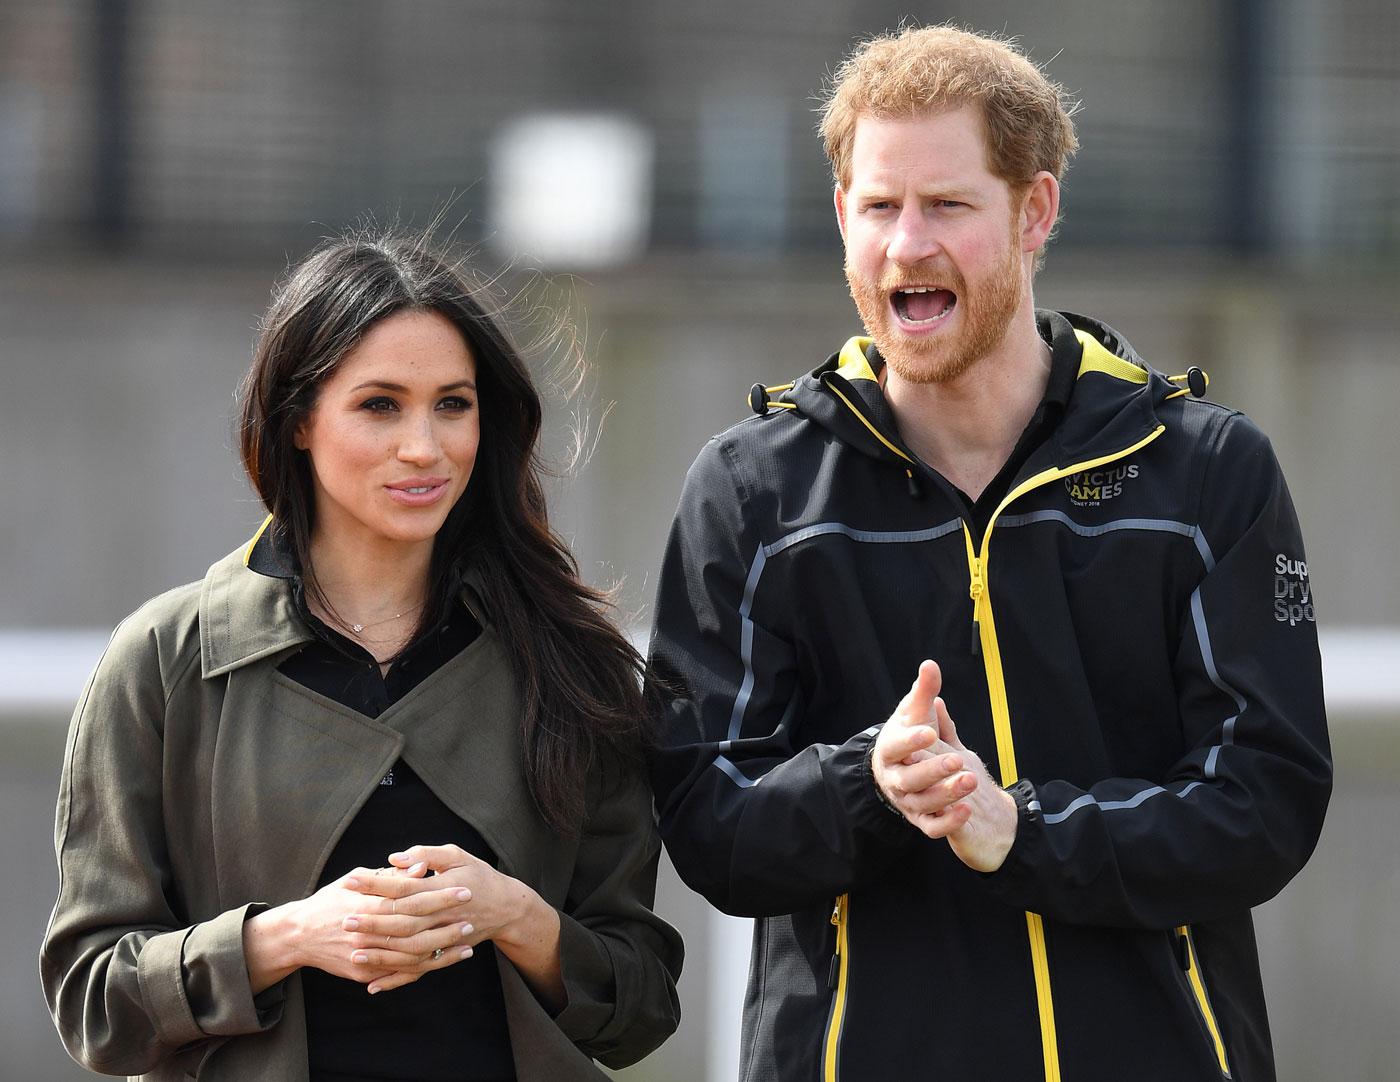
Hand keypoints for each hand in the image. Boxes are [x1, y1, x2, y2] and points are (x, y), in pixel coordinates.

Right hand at [242, 865, 470, 993]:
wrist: (298, 936)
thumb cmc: (331, 900)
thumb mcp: (356, 879)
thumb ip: (391, 875)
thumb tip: (422, 867)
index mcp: (368, 904)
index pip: (412, 899)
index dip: (439, 895)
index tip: (462, 889)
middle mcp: (368, 932)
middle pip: (416, 930)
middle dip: (446, 924)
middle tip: (471, 917)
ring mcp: (366, 956)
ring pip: (412, 956)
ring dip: (442, 951)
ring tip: (466, 944)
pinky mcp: (365, 974)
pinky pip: (399, 973)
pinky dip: (424, 968)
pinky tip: (444, 961)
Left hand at [345, 844, 555, 996]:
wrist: (506, 907)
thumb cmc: (478, 875)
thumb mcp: (458, 855)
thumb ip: (427, 854)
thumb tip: (394, 858)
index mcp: (443, 887)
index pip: (403, 887)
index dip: (376, 885)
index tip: (350, 882)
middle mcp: (443, 916)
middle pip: (403, 922)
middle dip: (372, 922)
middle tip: (344, 920)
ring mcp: (444, 939)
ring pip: (408, 950)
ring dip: (380, 953)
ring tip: (353, 951)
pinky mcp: (444, 955)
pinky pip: (418, 971)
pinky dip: (395, 980)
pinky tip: (373, 985)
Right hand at [871, 660, 1017, 870]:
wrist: (897, 771)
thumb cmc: (908, 737)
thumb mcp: (914, 713)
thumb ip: (923, 691)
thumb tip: (931, 664)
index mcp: (890, 750)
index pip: (896, 747)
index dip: (910, 741)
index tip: (929, 731)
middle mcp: (895, 779)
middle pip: (910, 780)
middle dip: (933, 771)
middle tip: (958, 762)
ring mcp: (907, 801)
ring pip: (923, 804)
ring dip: (947, 795)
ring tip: (971, 781)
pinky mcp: (920, 819)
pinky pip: (932, 827)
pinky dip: (948, 822)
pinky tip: (968, 810)